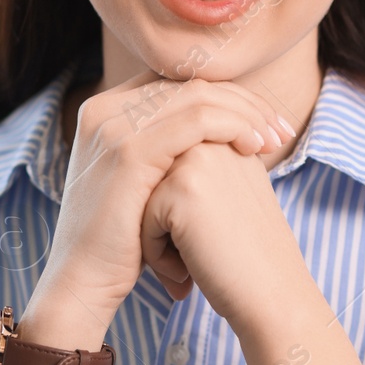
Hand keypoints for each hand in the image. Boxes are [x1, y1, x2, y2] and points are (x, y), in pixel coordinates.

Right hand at [35, 73, 296, 323]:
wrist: (83, 282)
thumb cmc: (123, 241)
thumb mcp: (145, 181)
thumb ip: (172, 148)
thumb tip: (224, 132)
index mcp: (107, 110)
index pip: (180, 83)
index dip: (229, 97)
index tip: (266, 122)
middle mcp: (105, 108)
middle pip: (192, 84)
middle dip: (245, 103)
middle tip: (281, 129)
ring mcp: (113, 126)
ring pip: (199, 96)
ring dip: (247, 113)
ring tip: (275, 139)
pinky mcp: (129, 151)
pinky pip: (196, 120)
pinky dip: (234, 127)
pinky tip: (255, 147)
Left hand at [139, 140, 313, 337]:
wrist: (274, 295)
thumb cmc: (249, 256)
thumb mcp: (233, 196)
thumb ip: (203, 171)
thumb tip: (155, 174)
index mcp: (228, 136)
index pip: (171, 172)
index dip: (183, 215)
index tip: (215, 239)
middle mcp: (214, 139)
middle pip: (154, 182)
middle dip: (168, 223)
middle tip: (206, 251)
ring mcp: (197, 159)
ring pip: (144, 200)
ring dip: (161, 238)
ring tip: (196, 259)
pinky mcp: (180, 188)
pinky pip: (142, 221)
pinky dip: (156, 253)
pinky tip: (190, 268)